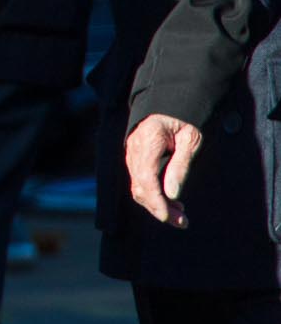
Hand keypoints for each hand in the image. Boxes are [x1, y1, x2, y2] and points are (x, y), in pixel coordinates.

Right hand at [127, 112, 202, 227]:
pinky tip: (171, 200)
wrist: (172, 100)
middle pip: (140, 186)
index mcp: (148, 139)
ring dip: (157, 204)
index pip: (146, 178)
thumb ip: (181, 165)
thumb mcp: (191, 139)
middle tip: (183, 222)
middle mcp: (134, 147)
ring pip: (137, 186)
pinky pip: (139, 180)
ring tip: (180, 214)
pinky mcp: (135, 156)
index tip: (171, 218)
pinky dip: (153, 194)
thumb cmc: (185, 118)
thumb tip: (172, 194)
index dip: (156, 202)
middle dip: (159, 208)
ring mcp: (131, 151)